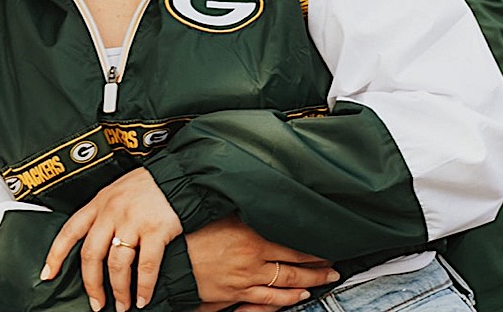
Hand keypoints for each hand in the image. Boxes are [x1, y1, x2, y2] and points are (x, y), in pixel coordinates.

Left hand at [40, 168, 183, 311]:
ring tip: (123, 305)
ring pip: (117, 264)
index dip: (56, 254)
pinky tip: (143, 298)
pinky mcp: (156, 229)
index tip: (47, 274)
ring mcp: (133, 221)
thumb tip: (95, 248)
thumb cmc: (146, 187)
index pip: (70, 230)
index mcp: (99, 203)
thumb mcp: (116, 192)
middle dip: (91, 284)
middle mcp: (112, 212)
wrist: (177, 176)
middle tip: (96, 303)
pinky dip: (143, 287)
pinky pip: (146, 266)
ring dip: (119, 291)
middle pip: (91, 254)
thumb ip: (103, 215)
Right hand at [185, 217, 337, 311]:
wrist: (168, 262)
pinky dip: (288, 299)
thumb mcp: (219, 215)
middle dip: (319, 265)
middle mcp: (253, 258)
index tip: (326, 241)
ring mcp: (247, 279)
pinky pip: (270, 299)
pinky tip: (299, 296)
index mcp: (250, 235)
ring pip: (288, 283)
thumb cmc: (188, 235)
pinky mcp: (237, 294)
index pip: (292, 241)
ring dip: (310, 281)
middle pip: (296, 264)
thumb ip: (243, 213)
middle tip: (334, 264)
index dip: (313, 245)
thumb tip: (261, 204)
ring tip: (325, 279)